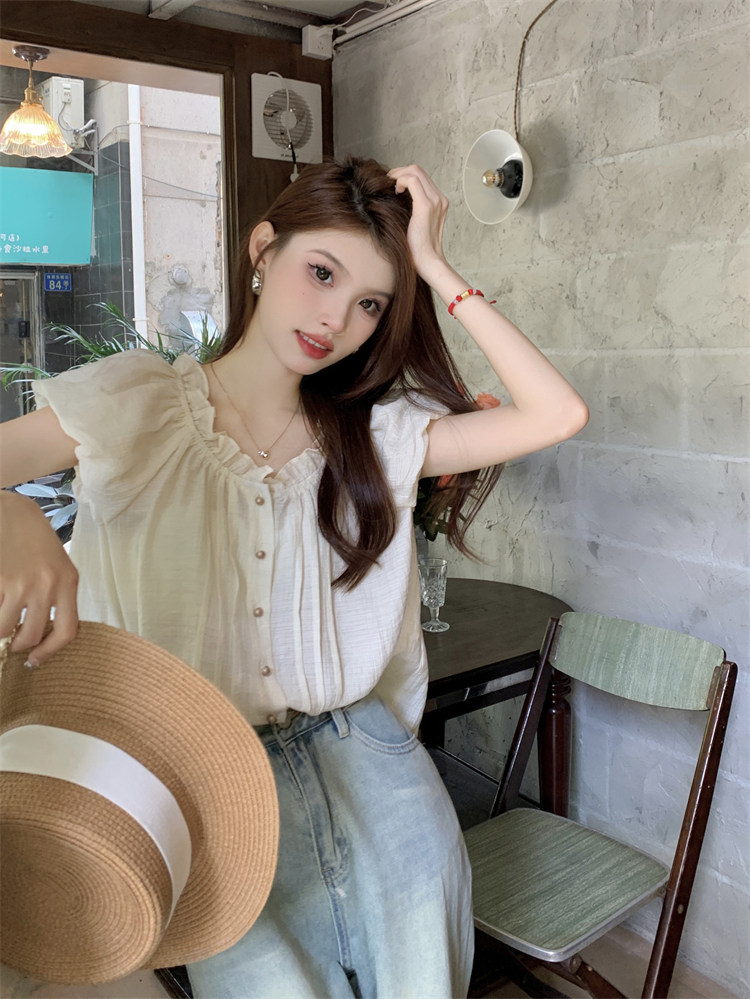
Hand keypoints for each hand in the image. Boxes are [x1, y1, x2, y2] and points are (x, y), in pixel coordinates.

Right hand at [0, 491, 78, 664]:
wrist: (12, 511)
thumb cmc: (35, 539)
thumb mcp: (58, 565)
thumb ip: (56, 596)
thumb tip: (41, 635)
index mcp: (68, 582)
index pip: (67, 631)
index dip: (49, 652)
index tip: (34, 659)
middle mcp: (47, 585)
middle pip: (32, 636)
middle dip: (18, 644)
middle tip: (12, 639)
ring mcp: (20, 583)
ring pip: (5, 629)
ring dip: (0, 629)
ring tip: (2, 616)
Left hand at [388, 165, 450, 285]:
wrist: (427, 261)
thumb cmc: (419, 247)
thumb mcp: (416, 223)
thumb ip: (413, 208)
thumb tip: (396, 197)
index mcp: (439, 202)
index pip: (422, 177)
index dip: (405, 175)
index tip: (394, 185)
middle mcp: (440, 199)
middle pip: (419, 170)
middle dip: (400, 171)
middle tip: (388, 181)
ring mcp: (435, 201)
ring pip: (415, 171)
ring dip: (399, 174)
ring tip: (391, 185)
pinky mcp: (426, 206)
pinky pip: (412, 180)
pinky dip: (400, 180)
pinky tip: (395, 191)